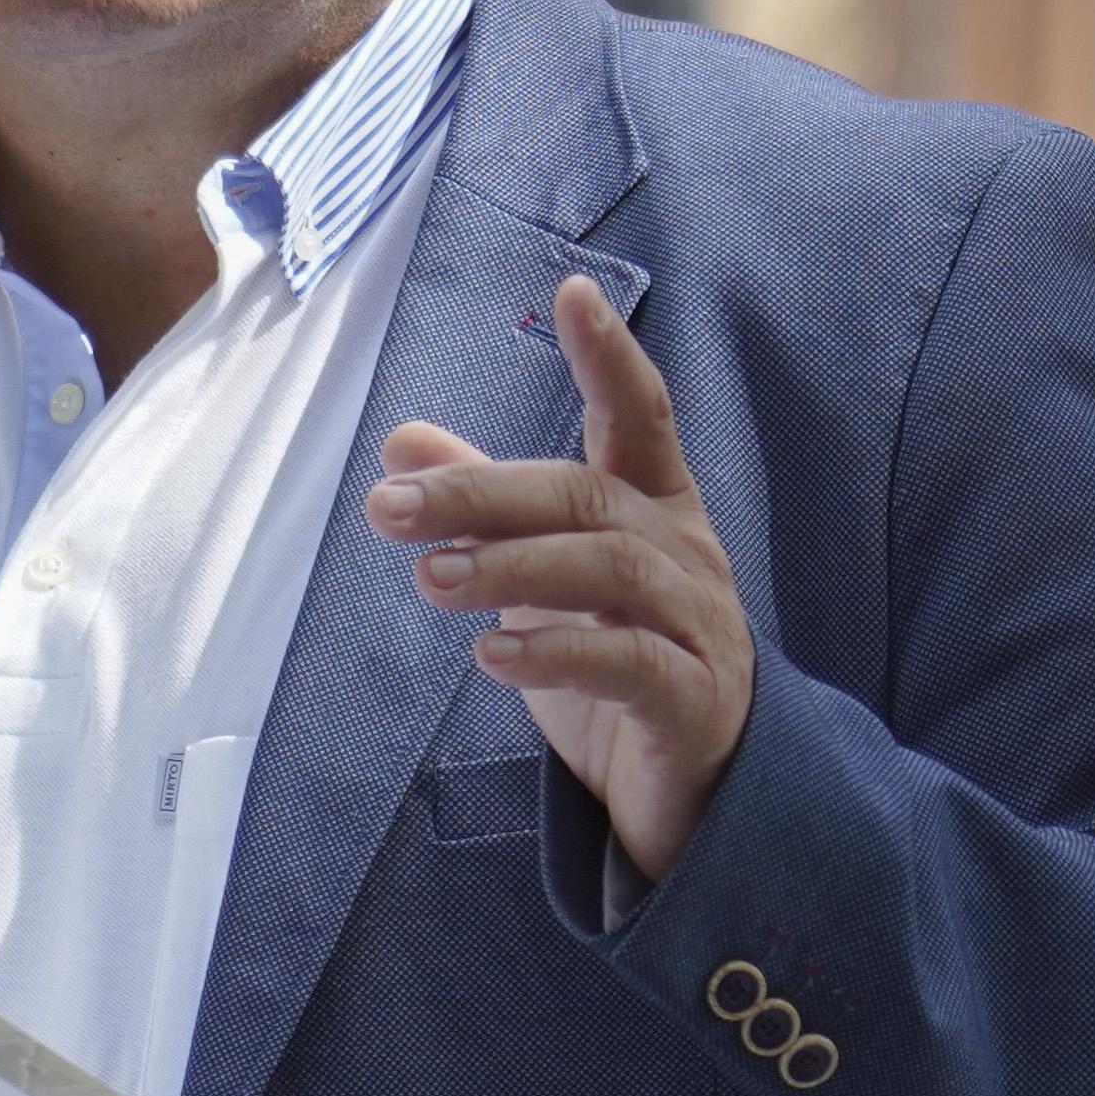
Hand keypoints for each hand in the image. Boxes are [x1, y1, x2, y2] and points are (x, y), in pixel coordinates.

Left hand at [368, 277, 749, 885]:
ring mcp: (699, 630)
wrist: (706, 803)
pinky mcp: (695, 706)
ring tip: (428, 580)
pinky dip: (559, 652)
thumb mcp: (544, 587)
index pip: (639, 418)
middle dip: (482, 494)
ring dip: (509, 566)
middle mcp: (685, 557)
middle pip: (587, 496)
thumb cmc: (621, 672)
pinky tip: (492, 653)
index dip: (609, 356)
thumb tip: (402, 443)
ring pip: (608, 569)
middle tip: (388, 509)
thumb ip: (487, 513)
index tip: (572, 292)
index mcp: (656, 513)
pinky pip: (631, 663)